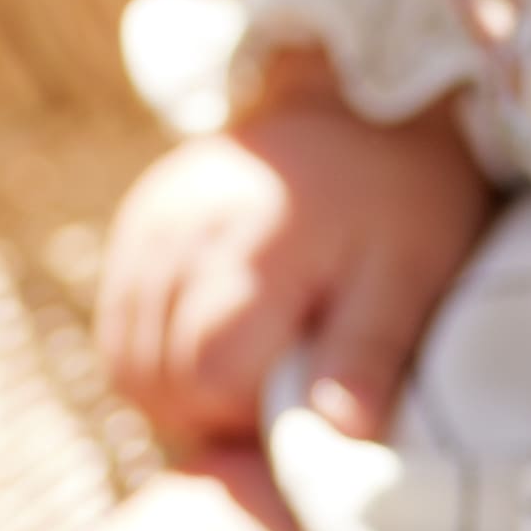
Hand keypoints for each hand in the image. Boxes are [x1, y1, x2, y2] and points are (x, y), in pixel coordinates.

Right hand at [96, 62, 494, 449]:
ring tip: (252, 356)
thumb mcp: (410, 272)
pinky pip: (120, 324)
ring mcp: (151, 224)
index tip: (305, 386)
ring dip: (181, 384)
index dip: (256, 409)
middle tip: (282, 375)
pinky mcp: (138, 220)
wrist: (361, 94)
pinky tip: (214, 331)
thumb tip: (339, 436)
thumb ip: (369, 353)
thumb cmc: (399, 193)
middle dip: (217, 405)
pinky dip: (158, 350)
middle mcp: (184, 232)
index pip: (211, 380)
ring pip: (128, 362)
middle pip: (158, 379)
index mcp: (257, 249)